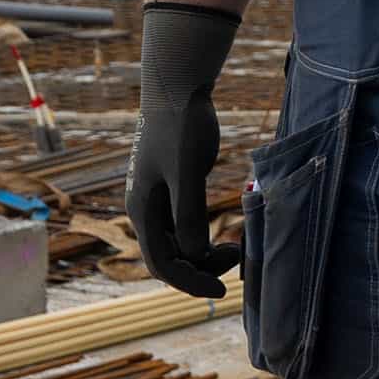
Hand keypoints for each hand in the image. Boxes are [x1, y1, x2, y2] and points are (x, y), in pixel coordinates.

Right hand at [125, 3, 244, 298]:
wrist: (177, 88)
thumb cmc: (180, 125)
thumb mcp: (186, 171)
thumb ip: (188, 213)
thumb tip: (194, 253)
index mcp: (142, 209)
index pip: (162, 264)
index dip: (190, 282)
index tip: (221, 291)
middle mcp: (146, 209)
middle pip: (168, 258)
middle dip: (200, 269)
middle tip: (236, 259)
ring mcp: (158, 200)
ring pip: (177, 245)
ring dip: (203, 254)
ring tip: (235, 248)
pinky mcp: (173, 190)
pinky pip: (185, 227)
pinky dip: (204, 237)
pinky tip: (227, 233)